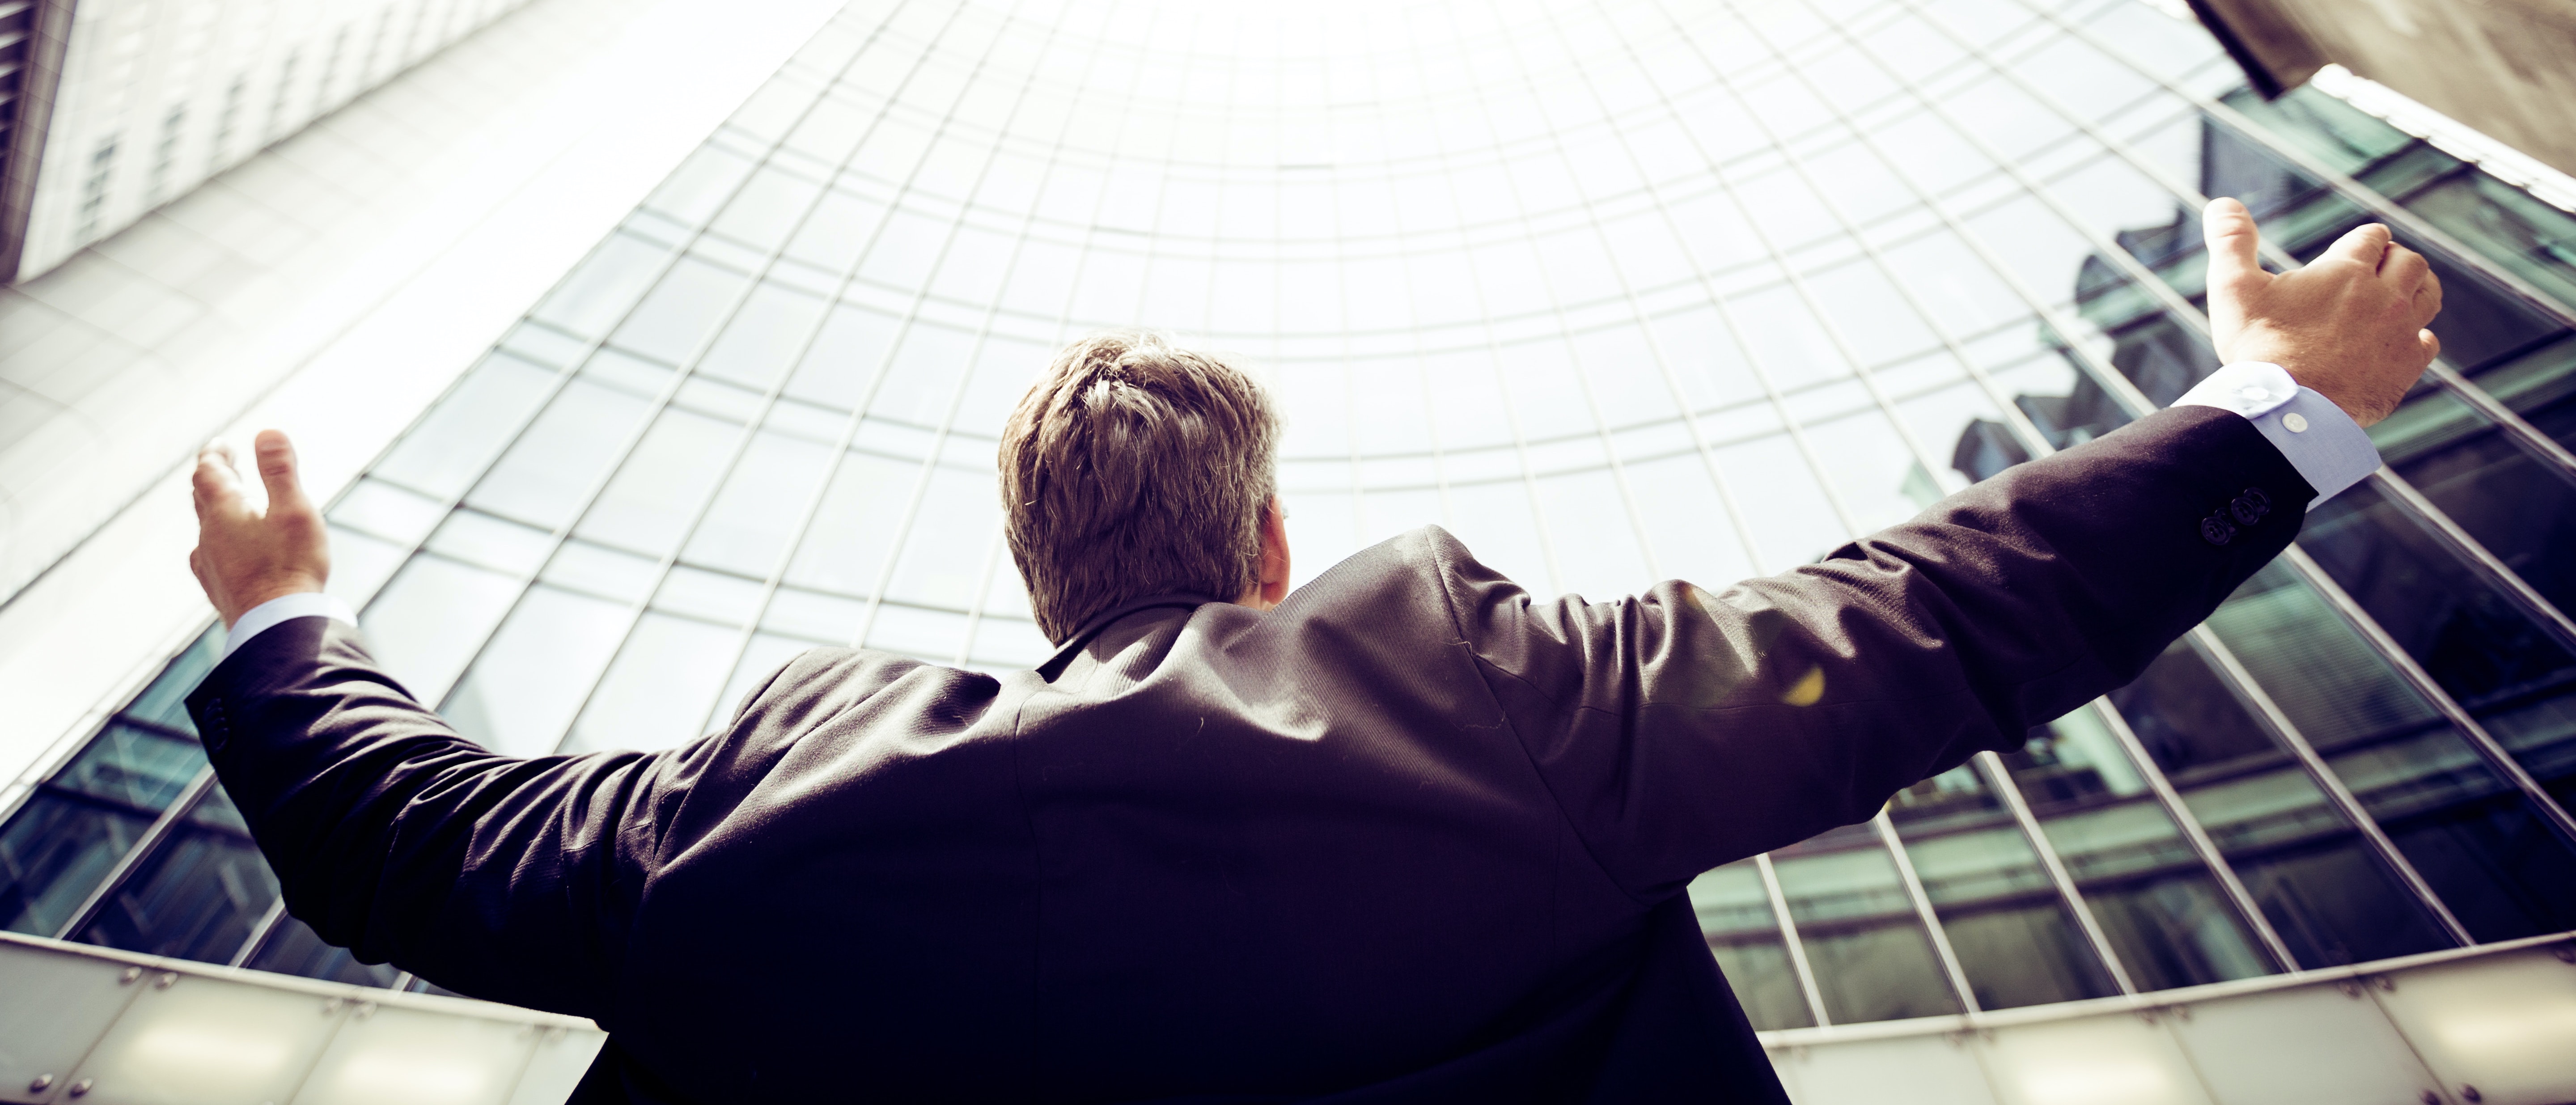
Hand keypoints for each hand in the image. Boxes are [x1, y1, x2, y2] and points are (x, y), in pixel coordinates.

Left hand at [191, 430, 329, 627]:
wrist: (277, 625)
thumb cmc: (290, 566)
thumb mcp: (294, 510)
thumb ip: (280, 471)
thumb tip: (266, 432)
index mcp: (225, 511)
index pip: (209, 472)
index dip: (214, 454)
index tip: (221, 444)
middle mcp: (209, 536)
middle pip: (202, 497)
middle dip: (213, 476)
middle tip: (224, 464)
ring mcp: (210, 564)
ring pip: (205, 527)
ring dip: (214, 509)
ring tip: (227, 504)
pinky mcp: (218, 588)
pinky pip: (209, 556)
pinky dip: (216, 541)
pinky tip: (221, 551)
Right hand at [2202, 197, 2440, 426]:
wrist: (2286, 406)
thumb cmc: (2258, 347)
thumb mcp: (2234, 288)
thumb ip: (2232, 241)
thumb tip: (2220, 203)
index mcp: (2347, 270)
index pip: (2372, 237)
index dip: (2363, 240)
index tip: (2353, 248)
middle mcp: (2384, 296)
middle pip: (2408, 261)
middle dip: (2394, 259)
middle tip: (2377, 268)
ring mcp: (2400, 332)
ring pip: (2428, 295)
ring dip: (2416, 288)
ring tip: (2400, 292)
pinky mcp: (2406, 367)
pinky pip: (2428, 342)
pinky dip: (2419, 336)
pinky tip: (2402, 341)